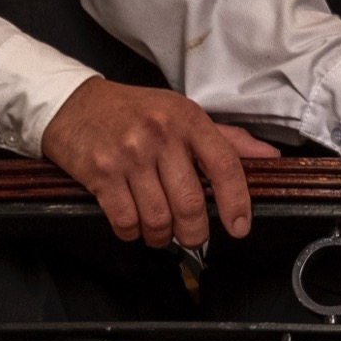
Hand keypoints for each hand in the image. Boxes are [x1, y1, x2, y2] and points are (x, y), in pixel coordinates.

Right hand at [43, 79, 261, 247]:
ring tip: (158, 230)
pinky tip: (133, 224)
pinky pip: (126, 221)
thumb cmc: (131, 111)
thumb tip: (268, 157)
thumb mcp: (180, 113)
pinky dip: (132, 233)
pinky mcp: (101, 173)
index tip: (239, 227)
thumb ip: (226, 138)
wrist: (72, 103)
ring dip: (161, 236)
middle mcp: (160, 134)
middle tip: (191, 237)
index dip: (237, 202)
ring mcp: (129, 154)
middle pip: (190, 203)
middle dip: (194, 232)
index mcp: (187, 118)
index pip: (224, 164)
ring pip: (158, 218)